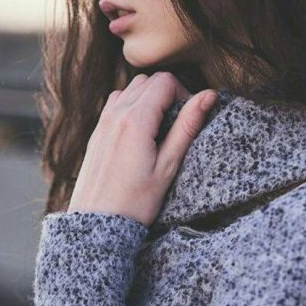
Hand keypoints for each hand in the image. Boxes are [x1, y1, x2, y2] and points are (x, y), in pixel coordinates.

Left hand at [67, 72, 217, 226]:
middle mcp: (115, 115)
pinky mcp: (96, 133)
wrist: (97, 224)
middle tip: (176, 125)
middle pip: (147, 81)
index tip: (187, 119)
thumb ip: (187, 127)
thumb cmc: (136, 202)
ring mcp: (102, 122)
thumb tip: (209, 95)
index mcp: (135, 120)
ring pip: (130, 89)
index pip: (165, 81)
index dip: (183, 94)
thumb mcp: (168, 166)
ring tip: (158, 131)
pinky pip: (116, 104)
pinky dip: (132, 108)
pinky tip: (140, 136)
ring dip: (148, 99)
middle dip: (167, 94)